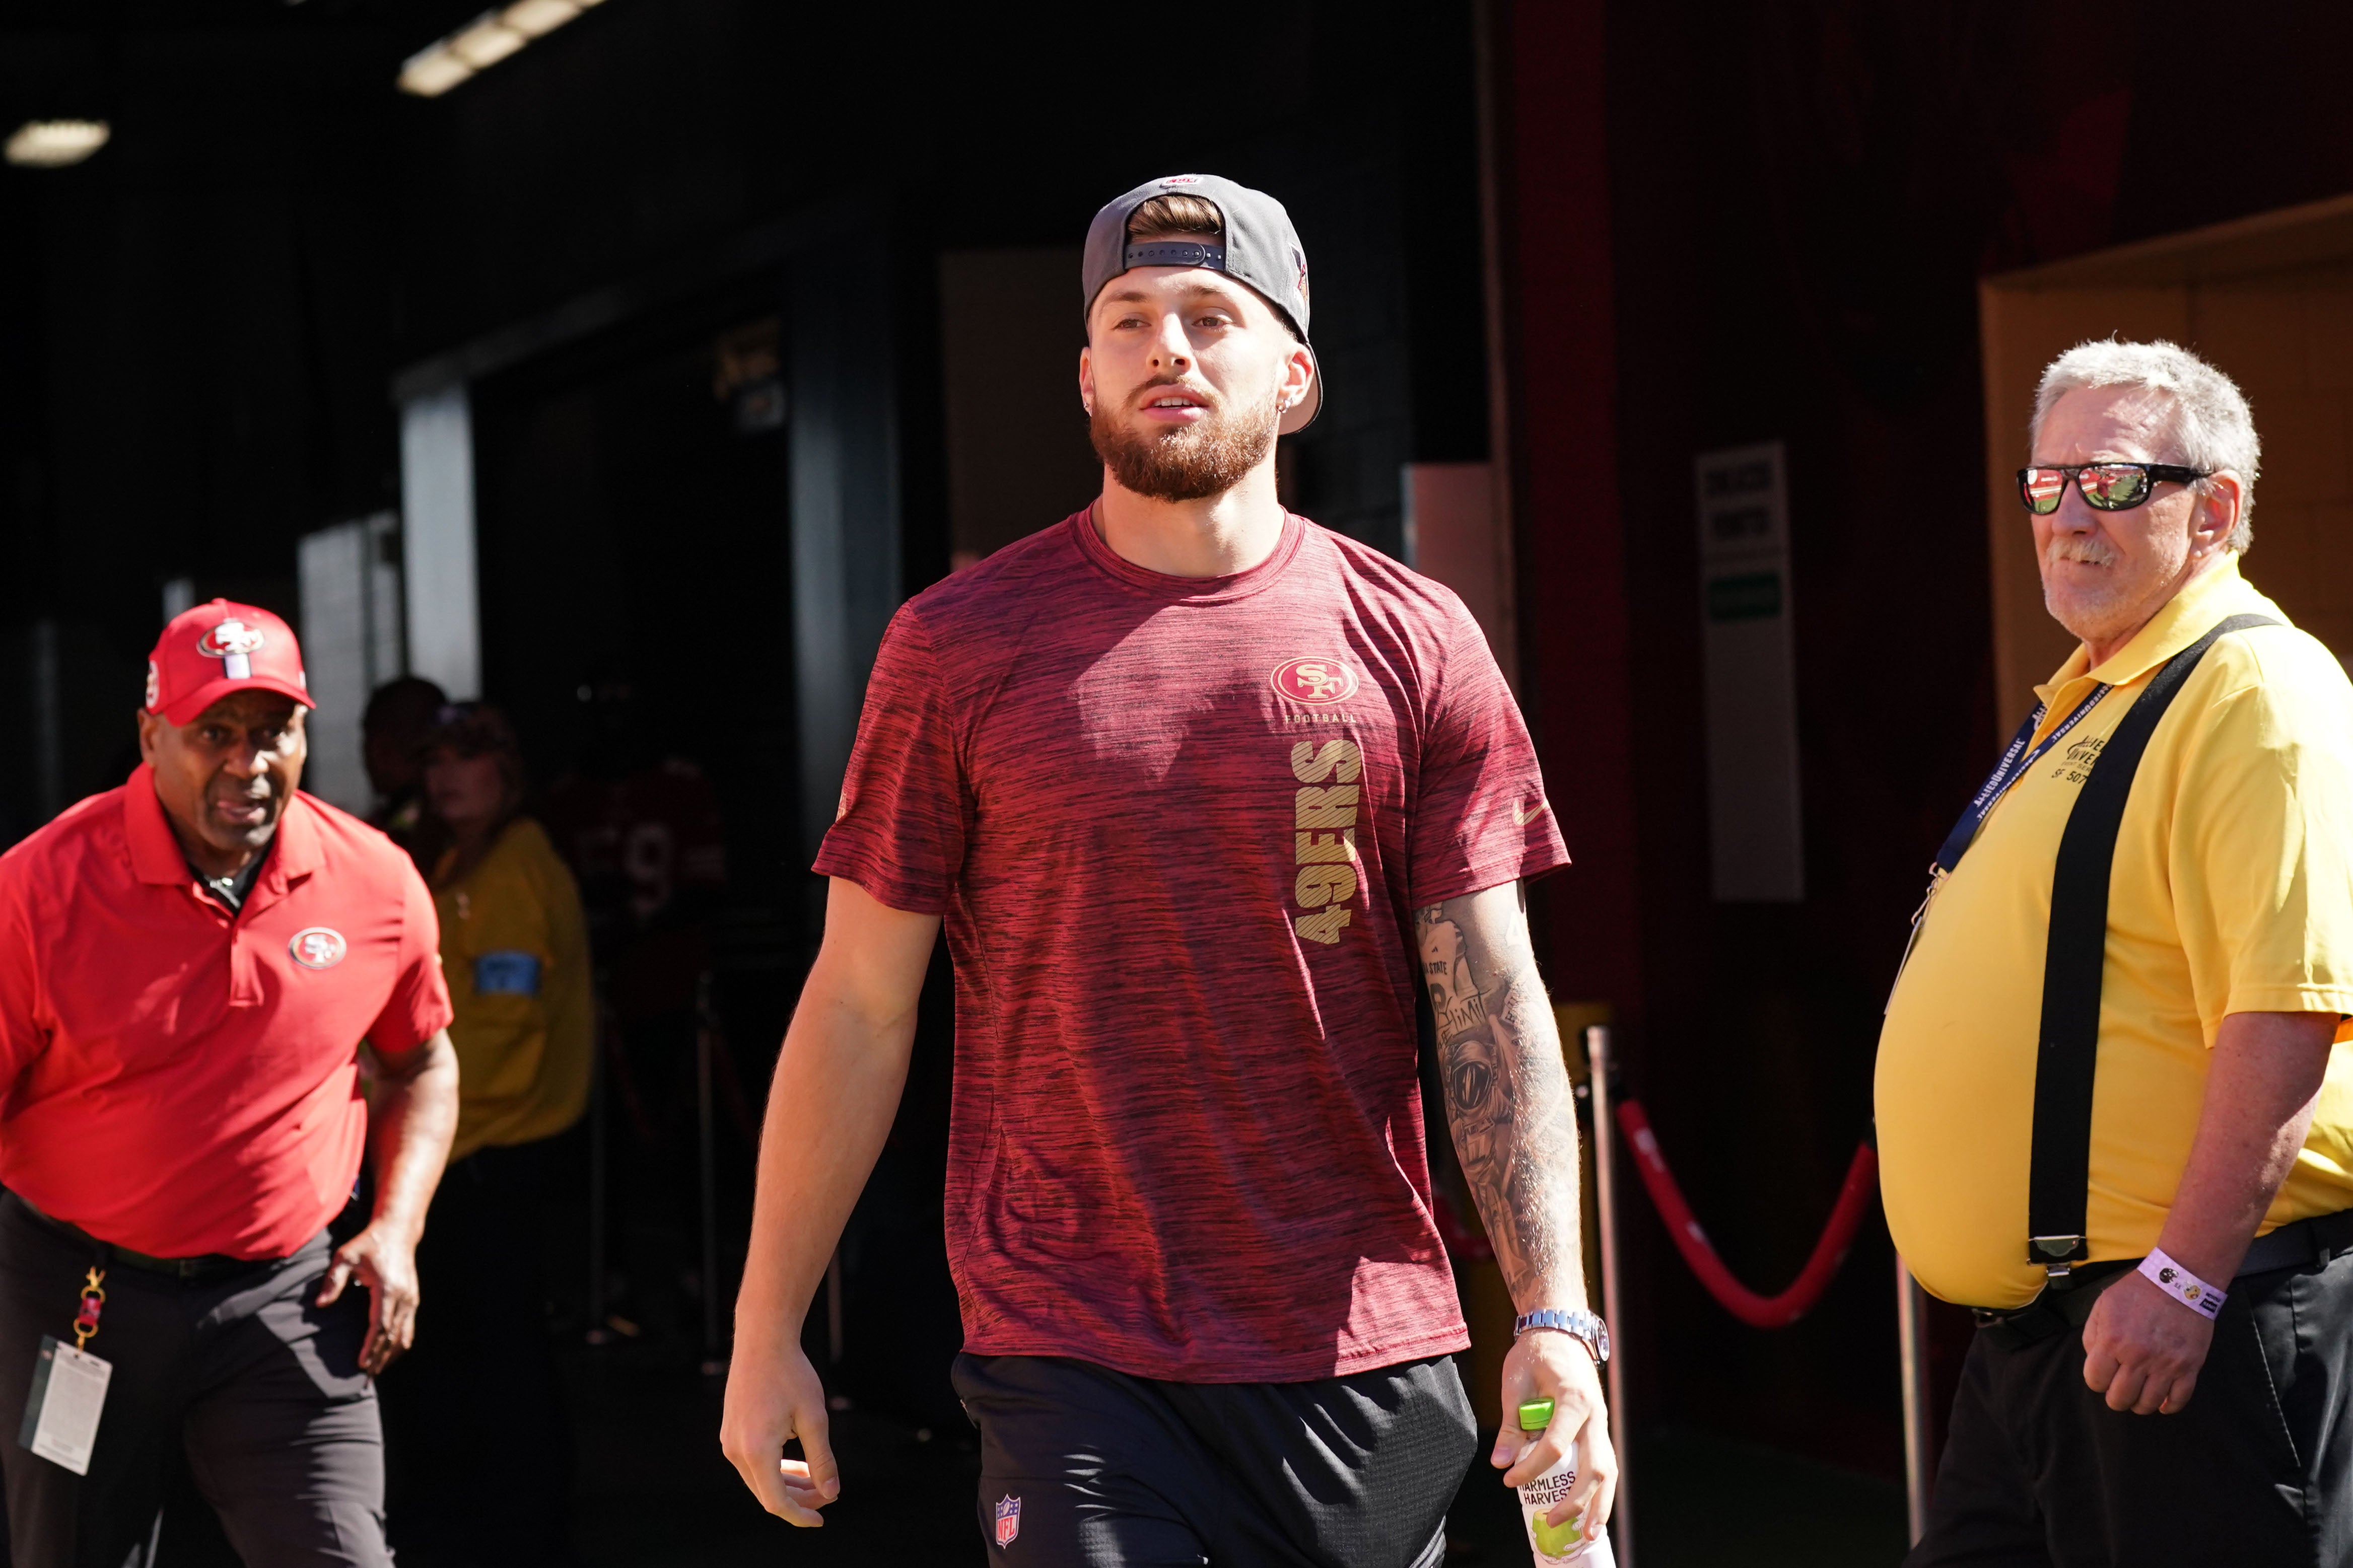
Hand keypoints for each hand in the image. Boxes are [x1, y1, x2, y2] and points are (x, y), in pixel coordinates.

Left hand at [315, 1223, 419, 1376]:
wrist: (397, 1230)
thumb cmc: (369, 1243)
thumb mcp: (345, 1256)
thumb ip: (333, 1281)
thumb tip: (320, 1305)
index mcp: (387, 1289)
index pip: (380, 1326)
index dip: (370, 1347)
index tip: (361, 1364)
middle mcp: (403, 1297)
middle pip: (393, 1336)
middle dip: (380, 1357)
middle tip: (367, 1377)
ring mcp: (411, 1298)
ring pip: (404, 1334)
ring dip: (391, 1354)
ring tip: (377, 1370)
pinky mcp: (413, 1298)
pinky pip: (409, 1327)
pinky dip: (400, 1343)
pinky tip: (391, 1353)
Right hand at [720, 1335, 838, 1525]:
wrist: (762, 1340)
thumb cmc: (791, 1375)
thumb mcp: (814, 1418)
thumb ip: (822, 1459)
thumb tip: (832, 1493)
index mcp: (757, 1451)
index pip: (776, 1501)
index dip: (800, 1515)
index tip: (822, 1519)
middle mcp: (736, 1451)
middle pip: (767, 1492)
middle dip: (799, 1499)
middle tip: (829, 1494)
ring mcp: (729, 1441)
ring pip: (760, 1478)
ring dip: (788, 1483)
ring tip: (817, 1480)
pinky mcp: (730, 1432)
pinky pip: (753, 1462)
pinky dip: (776, 1468)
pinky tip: (797, 1463)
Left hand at [1496, 1327, 1615, 1541]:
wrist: (1560, 1330)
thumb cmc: (1535, 1354)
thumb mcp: (1515, 1382)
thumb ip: (1511, 1424)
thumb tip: (1500, 1463)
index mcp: (1573, 1399)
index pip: (1555, 1445)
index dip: (1531, 1468)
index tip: (1507, 1479)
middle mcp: (1595, 1414)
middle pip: (1594, 1467)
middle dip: (1576, 1501)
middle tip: (1551, 1520)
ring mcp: (1601, 1423)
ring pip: (1609, 1471)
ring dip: (1600, 1505)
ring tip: (1588, 1535)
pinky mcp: (1599, 1429)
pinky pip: (1605, 1464)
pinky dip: (1601, 1492)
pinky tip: (1592, 1514)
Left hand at [2082, 1272, 2214, 1413]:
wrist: (2179, 1281)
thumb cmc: (2137, 1292)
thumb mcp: (2102, 1306)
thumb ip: (2092, 1336)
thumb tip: (2094, 1363)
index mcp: (2112, 1340)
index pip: (2095, 1381)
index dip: (2096, 1380)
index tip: (2102, 1375)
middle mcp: (2138, 1357)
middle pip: (2120, 1399)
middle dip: (2115, 1397)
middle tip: (2119, 1389)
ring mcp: (2165, 1364)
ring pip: (2148, 1404)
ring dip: (2140, 1404)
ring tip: (2139, 1394)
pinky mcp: (2189, 1367)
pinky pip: (2179, 1400)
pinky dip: (2169, 1407)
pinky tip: (2162, 1401)